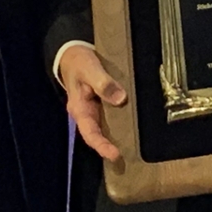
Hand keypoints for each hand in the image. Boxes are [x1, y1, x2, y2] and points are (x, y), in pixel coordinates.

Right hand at [59, 44, 127, 160]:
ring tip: (137, 147)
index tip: (115, 155)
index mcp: (80, 109)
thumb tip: (121, 99)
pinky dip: (125, 121)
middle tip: (131, 157)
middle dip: (113, 148)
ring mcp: (97, 110)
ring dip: (120, 136)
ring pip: (108, 127)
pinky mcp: (105, 103)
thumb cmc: (78, 62)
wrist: (73, 54)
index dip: (102, 146)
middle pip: (100, 136)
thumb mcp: (89, 68)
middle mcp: (88, 114)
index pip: (90, 133)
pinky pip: (115, 115)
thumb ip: (103, 83)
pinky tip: (138, 125)